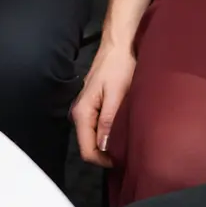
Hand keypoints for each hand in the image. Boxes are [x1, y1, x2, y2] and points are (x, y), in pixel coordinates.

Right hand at [70, 41, 135, 167]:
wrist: (118, 46)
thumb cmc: (119, 67)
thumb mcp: (117, 94)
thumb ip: (108, 121)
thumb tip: (103, 147)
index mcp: (82, 112)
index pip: (86, 150)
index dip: (102, 160)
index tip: (121, 159)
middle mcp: (79, 113)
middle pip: (88, 145)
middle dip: (105, 154)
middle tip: (126, 152)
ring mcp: (84, 110)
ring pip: (93, 137)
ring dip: (107, 144)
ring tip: (126, 142)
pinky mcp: (92, 106)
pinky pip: (97, 128)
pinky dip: (108, 133)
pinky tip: (121, 131)